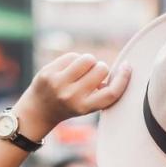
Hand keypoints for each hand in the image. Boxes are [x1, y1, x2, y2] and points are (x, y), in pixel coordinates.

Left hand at [16, 53, 132, 136]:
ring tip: (81, 70)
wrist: (38, 111)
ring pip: (88, 59)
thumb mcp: (87, 105)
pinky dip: (74, 60)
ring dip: (89, 61)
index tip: (127, 67)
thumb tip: (121, 70)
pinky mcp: (48, 72)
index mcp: (84, 107)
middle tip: (92, 76)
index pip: (111, 93)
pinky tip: (68, 69)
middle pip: (101, 69)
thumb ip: (100, 92)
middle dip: (100, 69)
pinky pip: (72, 56)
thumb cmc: (69, 105)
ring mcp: (58, 83)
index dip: (123, 78)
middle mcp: (72, 96)